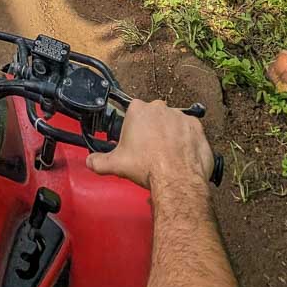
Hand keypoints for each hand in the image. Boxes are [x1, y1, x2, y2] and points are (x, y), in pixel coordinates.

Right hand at [86, 99, 213, 190]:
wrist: (176, 179)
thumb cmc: (147, 167)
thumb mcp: (115, 165)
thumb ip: (99, 161)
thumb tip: (90, 162)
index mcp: (138, 110)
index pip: (133, 113)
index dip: (133, 128)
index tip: (134, 141)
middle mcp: (160, 108)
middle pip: (153, 116)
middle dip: (152, 129)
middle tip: (150, 150)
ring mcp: (180, 116)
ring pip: (172, 123)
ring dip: (170, 134)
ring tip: (167, 155)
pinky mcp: (196, 126)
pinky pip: (189, 131)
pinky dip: (187, 140)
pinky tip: (182, 155)